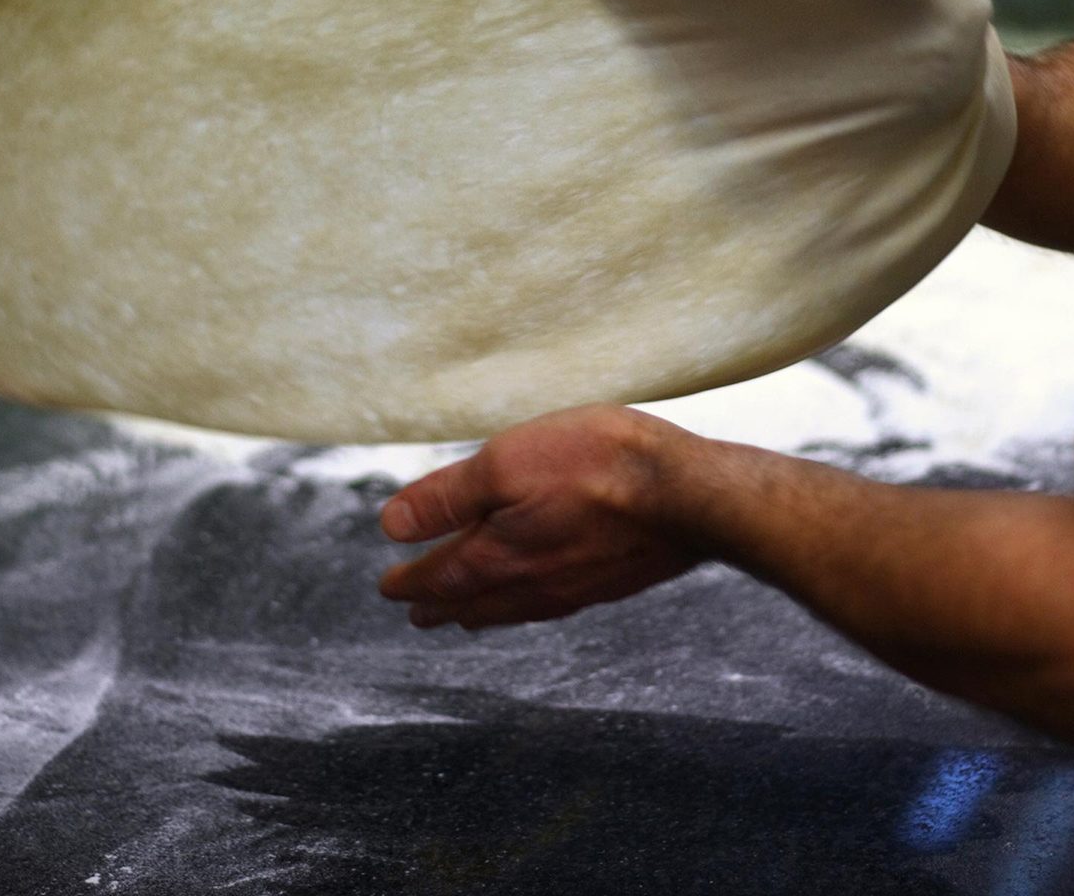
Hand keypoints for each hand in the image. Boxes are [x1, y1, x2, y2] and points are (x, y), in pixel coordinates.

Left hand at [378, 404, 701, 629]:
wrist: (686, 495)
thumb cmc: (596, 465)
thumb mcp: (505, 462)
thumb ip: (447, 497)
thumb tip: (390, 527)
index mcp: (495, 557)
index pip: (436, 578)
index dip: (407, 582)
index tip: (387, 586)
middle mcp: (530, 585)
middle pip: (470, 603)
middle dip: (438, 604)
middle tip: (417, 610)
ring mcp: (572, 589)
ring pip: (510, 609)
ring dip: (478, 610)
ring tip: (465, 610)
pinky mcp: (608, 582)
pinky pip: (548, 604)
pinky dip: (522, 604)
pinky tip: (536, 595)